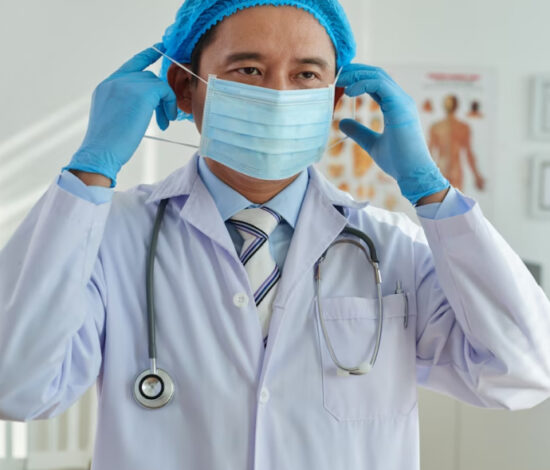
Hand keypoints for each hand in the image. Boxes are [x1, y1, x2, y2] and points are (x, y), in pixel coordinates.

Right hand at [63, 44, 176, 186]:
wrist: (100, 152)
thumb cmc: (107, 144)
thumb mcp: (112, 115)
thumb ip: (125, 102)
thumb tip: (145, 104)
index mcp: (107, 85)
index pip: (131, 65)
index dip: (147, 56)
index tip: (159, 48)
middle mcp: (116, 81)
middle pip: (148, 78)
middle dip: (159, 97)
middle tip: (164, 119)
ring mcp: (127, 85)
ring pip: (157, 85)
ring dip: (165, 104)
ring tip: (164, 123)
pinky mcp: (142, 94)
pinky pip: (164, 91)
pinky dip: (169, 105)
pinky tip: (166, 122)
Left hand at [337, 64, 449, 204]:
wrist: (412, 173)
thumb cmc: (398, 161)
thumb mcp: (372, 143)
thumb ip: (359, 132)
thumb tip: (342, 122)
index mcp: (395, 106)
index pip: (376, 83)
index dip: (358, 78)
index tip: (339, 82)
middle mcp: (400, 100)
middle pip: (377, 74)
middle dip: (356, 71)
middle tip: (336, 74)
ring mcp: (402, 102)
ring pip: (379, 76)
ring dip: (357, 75)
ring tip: (339, 80)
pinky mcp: (401, 107)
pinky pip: (381, 86)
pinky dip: (364, 85)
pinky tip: (349, 92)